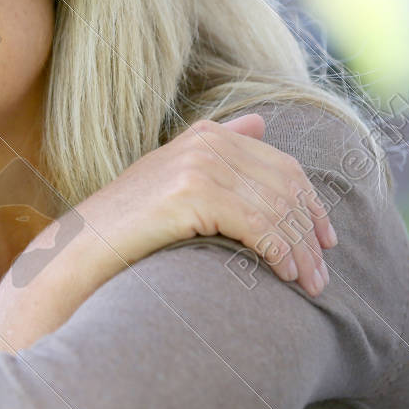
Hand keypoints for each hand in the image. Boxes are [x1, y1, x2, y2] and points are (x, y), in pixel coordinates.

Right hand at [59, 113, 335, 295]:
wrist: (82, 249)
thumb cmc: (128, 226)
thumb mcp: (174, 178)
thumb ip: (217, 150)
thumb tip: (261, 123)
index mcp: (206, 135)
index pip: (282, 166)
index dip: (311, 204)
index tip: (326, 241)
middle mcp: (207, 142)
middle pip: (285, 186)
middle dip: (309, 233)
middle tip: (321, 275)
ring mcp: (199, 164)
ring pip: (276, 208)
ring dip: (300, 251)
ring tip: (311, 285)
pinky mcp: (194, 193)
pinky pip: (258, 224)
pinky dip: (279, 251)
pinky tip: (285, 275)